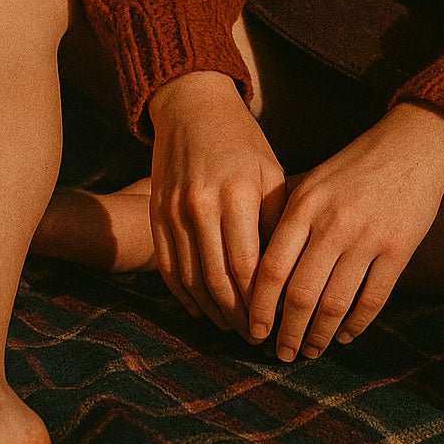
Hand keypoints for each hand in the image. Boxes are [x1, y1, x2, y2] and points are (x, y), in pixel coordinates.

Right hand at [147, 71, 289, 336]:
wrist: (192, 107)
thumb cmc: (243, 141)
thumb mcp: (270, 173)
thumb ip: (276, 221)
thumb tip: (287, 275)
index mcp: (236, 194)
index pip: (248, 266)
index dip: (260, 303)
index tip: (274, 324)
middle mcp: (201, 206)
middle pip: (219, 280)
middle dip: (238, 315)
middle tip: (255, 336)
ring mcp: (173, 212)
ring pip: (191, 280)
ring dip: (212, 311)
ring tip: (232, 327)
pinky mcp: (156, 215)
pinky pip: (168, 267)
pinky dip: (185, 295)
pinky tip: (202, 309)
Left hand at [246, 109, 443, 361]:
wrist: (412, 144)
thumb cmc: (355, 165)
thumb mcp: (312, 179)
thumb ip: (285, 215)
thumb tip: (254, 261)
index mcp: (304, 206)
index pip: (271, 269)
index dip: (260, 308)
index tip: (254, 331)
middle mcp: (332, 224)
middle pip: (300, 295)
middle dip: (288, 333)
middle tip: (282, 354)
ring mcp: (367, 238)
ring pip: (335, 304)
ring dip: (319, 336)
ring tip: (310, 351)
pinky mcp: (399, 249)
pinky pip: (373, 300)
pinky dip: (356, 325)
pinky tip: (345, 335)